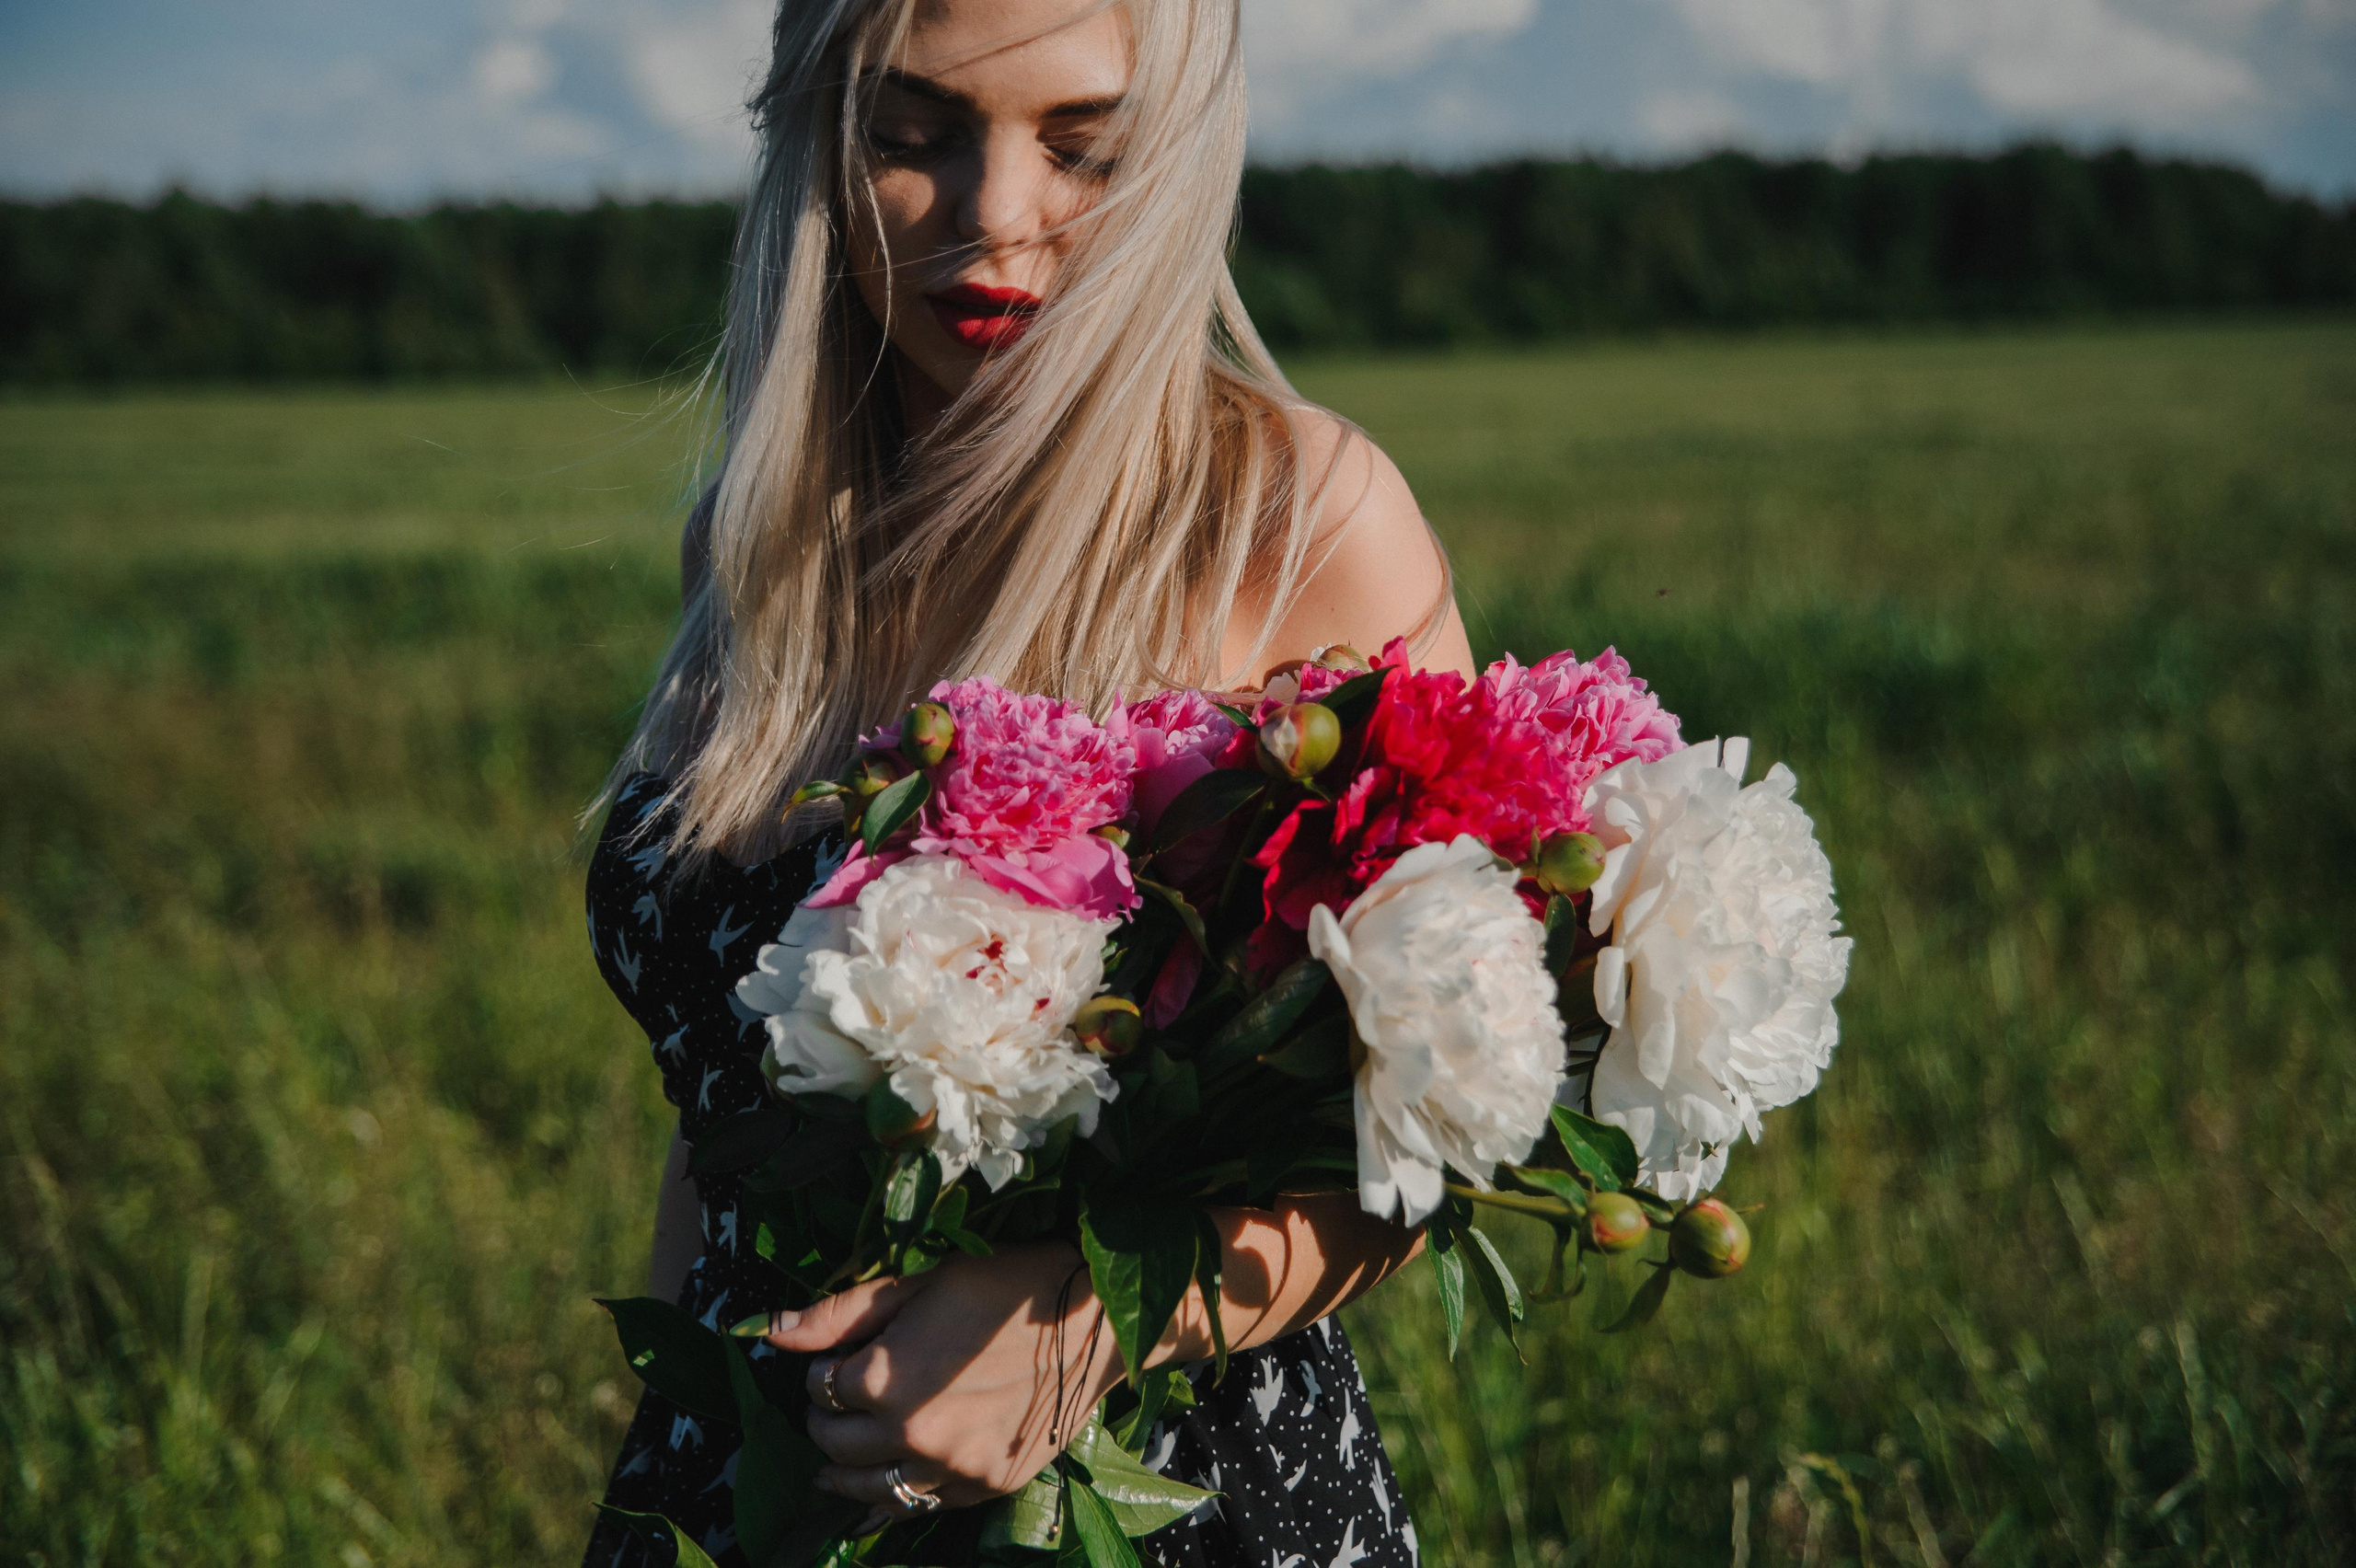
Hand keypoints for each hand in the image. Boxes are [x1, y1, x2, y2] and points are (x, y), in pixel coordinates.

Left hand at [762, 1242, 1125, 1517]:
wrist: (1092, 1321)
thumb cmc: (1004, 1286)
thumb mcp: (919, 1282)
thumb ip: (841, 1313)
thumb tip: (772, 1331)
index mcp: (885, 1378)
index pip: (819, 1387)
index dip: (824, 1369)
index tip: (841, 1357)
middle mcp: (910, 1434)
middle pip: (833, 1444)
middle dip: (826, 1419)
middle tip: (840, 1399)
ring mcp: (949, 1468)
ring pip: (868, 1489)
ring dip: (847, 1471)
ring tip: (841, 1458)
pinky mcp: (982, 1486)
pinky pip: (918, 1507)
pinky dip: (895, 1496)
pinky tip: (890, 1480)